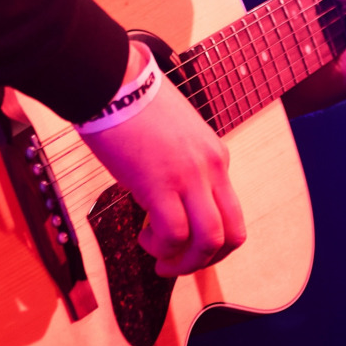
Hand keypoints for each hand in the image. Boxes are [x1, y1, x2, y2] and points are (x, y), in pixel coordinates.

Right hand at [84, 46, 245, 277]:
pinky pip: (174, 234)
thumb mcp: (174, 134)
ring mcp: (190, 176)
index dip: (207, 236)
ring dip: (186, 263)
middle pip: (233, 233)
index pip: (229, 210)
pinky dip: (160, 247)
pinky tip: (143, 238)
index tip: (182, 241)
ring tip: (160, 261)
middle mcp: (212, 167)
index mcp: (216, 155)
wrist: (112, 81)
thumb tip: (166, 194)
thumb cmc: (133, 101)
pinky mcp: (160, 184)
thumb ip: (180, 163)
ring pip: (209, 241)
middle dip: (208, 260)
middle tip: (179, 264)